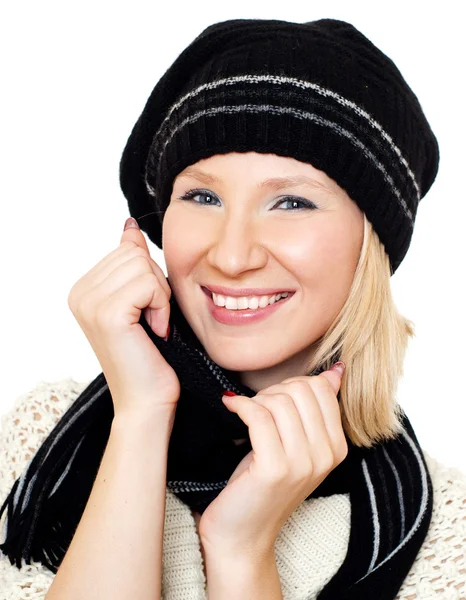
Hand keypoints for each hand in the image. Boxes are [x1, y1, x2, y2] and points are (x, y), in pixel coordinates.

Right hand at [67, 217, 180, 416]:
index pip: (129, 250)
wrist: (147, 400)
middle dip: (155, 284)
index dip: (150, 278)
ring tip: (152, 326)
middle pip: (135, 253)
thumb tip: (129, 227)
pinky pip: (149, 284)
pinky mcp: (106, 313)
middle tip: (152, 319)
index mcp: (84, 288)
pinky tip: (155, 331)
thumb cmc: (151, 355)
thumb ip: (132, 262)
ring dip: (160, 296)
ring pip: (143, 265)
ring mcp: (88, 302)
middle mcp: (79, 293)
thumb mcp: (143, 300)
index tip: (146, 313)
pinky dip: (162, 306)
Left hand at [197, 365, 347, 556]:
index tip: (273, 400)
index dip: (291, 386)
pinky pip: (258, 416)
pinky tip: (231, 408)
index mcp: (337, 447)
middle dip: (273, 391)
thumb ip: (315, 409)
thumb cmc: (263, 485)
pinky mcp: (274, 469)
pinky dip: (241, 405)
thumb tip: (335, 371)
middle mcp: (326, 455)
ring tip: (245, 414)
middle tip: (256, 407)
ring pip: (279, 402)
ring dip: (255, 400)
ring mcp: (302, 464)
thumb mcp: (296, 444)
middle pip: (300, 391)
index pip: (320, 388)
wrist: (243, 535)